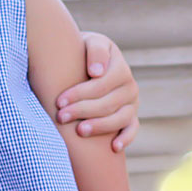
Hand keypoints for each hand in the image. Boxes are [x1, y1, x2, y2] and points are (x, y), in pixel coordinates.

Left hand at [56, 32, 139, 151]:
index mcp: (120, 67)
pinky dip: (126, 138)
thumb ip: (95, 51)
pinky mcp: (131, 116)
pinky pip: (132, 129)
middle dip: (82, 111)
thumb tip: (97, 72)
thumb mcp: (88, 43)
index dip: (79, 94)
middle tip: (61, 117)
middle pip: (108, 103)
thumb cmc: (82, 52)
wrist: (85, 62)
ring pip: (120, 118)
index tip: (59, 101)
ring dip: (100, 126)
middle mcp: (129, 86)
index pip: (101, 84)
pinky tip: (113, 147)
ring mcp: (132, 103)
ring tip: (79, 131)